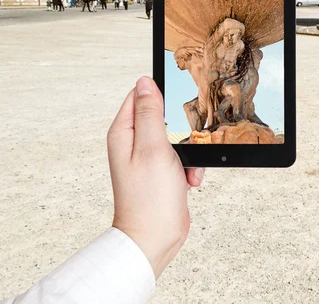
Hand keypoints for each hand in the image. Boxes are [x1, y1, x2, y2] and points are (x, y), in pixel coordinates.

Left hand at [107, 76, 204, 278]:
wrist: (155, 237)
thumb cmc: (150, 198)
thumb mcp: (153, 148)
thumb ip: (150, 113)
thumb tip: (145, 82)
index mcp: (124, 132)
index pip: (140, 96)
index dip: (161, 95)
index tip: (179, 103)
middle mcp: (134, 143)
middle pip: (163, 116)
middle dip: (181, 128)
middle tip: (187, 138)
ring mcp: (149, 158)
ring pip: (178, 137)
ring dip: (190, 150)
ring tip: (187, 167)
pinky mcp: (163, 172)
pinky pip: (184, 157)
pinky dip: (191, 167)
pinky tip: (189, 181)